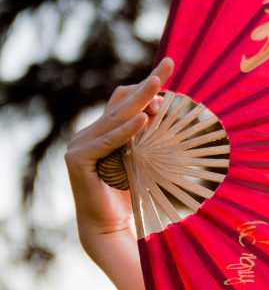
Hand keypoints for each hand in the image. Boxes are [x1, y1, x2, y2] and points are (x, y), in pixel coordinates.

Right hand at [64, 57, 174, 240]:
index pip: (126, 99)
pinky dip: (126, 131)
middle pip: (121, 103)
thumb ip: (148, 137)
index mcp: (105, 130)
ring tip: (158, 88)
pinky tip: (143, 120)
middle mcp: (89, 133)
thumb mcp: (146, 159)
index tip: (170, 63)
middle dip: (146, 87)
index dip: (147, 82)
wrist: (110, 226)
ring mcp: (79, 144)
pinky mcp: (78, 159)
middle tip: (167, 69)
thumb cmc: (132, 194)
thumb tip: (163, 110)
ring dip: (139, 103)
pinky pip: (107, 140)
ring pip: (115, 118)